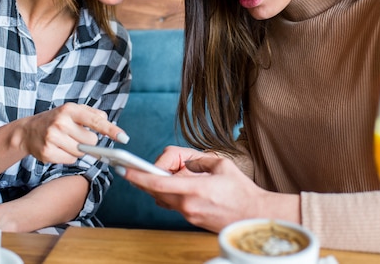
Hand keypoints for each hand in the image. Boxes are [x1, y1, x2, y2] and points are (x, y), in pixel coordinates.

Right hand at [19, 102, 127, 163]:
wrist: (28, 131)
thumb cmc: (56, 120)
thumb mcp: (72, 111)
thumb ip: (92, 114)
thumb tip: (106, 120)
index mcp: (70, 109)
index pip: (95, 120)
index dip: (111, 129)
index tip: (124, 138)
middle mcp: (60, 122)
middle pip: (90, 141)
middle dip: (88, 142)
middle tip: (76, 136)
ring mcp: (52, 138)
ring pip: (81, 153)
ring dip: (78, 150)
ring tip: (65, 141)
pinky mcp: (47, 153)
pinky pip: (70, 160)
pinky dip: (68, 157)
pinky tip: (59, 149)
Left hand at [123, 151, 300, 231]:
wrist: (255, 216)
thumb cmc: (242, 190)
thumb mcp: (221, 164)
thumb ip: (198, 159)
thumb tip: (184, 162)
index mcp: (194, 189)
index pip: (158, 182)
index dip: (139, 176)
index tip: (125, 170)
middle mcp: (188, 205)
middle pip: (155, 191)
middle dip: (143, 180)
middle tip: (132, 170)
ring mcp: (189, 215)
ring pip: (163, 199)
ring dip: (158, 186)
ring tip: (163, 173)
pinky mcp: (192, 220)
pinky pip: (173, 205)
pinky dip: (170, 193)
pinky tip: (179, 185)